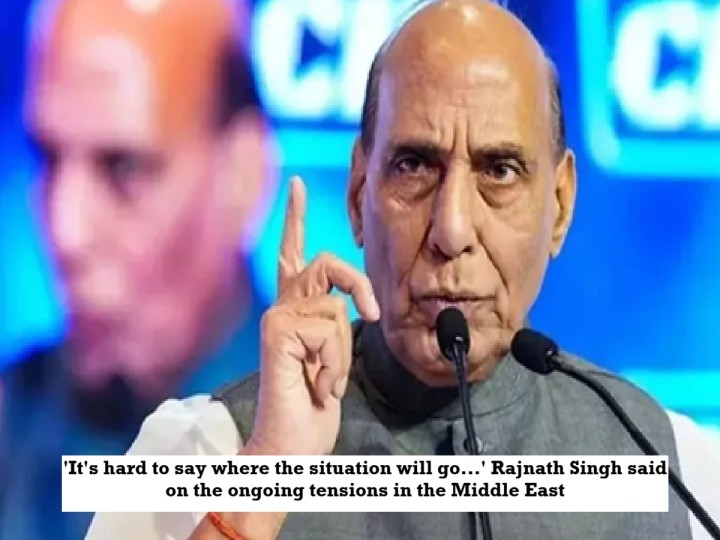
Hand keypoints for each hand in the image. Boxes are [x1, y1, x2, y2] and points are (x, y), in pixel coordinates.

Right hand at [247, 177, 379, 455]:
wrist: (292, 446)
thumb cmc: (312, 406)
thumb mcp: (334, 358)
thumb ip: (336, 324)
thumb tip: (354, 308)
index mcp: (295, 310)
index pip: (294, 255)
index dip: (294, 217)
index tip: (296, 184)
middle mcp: (282, 307)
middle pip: (326, 262)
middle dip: (357, 284)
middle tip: (370, 314)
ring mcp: (277, 316)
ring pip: (337, 307)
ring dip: (344, 352)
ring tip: (325, 380)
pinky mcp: (278, 329)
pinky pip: (331, 328)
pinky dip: (335, 363)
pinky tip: (316, 384)